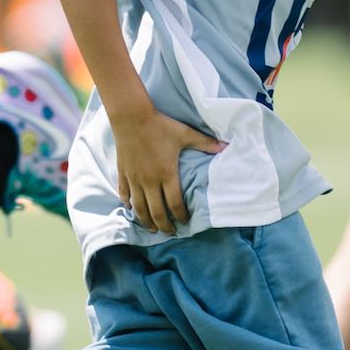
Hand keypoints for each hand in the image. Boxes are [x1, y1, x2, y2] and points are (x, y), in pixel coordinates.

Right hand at [111, 104, 222, 236]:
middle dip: (164, 225)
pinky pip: (124, 194)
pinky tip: (131, 209)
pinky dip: (128, 204)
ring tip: (152, 229)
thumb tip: (226, 147)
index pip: (175, 204)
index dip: (181, 216)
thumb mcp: (185, 134)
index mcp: (167, 174)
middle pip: (156, 211)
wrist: (132, 117)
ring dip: (146, 221)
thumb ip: (205, 143)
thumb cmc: (160, 126)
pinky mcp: (123, 173)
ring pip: (139, 208)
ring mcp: (134, 178)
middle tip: (170, 232)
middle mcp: (150, 181)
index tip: (185, 222)